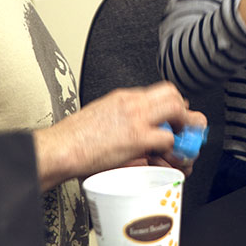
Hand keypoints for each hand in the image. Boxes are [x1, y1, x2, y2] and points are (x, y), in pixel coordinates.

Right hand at [33, 81, 205, 191]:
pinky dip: (171, 147)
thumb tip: (132, 126)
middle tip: (185, 126)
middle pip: (172, 93)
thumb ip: (120, 117)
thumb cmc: (73, 138)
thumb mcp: (100, 116)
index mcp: (122, 97)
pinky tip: (165, 154)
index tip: (175, 116)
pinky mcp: (137, 137)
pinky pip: (167, 137)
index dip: (172, 103)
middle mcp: (132, 102)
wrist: (60, 148)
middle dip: (183, 109)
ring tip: (180, 140)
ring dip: (183, 125)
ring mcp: (136, 118)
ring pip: (177, 109)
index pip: (158, 91)